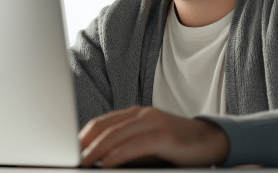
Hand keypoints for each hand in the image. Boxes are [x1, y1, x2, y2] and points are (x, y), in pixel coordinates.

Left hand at [79, 105, 229, 167]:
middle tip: (70, 158)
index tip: (70, 150)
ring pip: (118, 134)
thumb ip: (126, 145)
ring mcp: (155, 122)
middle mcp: (143, 114)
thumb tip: (99, 158)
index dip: (84, 135)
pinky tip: (106, 163)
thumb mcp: (147, 142)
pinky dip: (118, 154)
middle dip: (85, 143)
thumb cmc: (174, 144)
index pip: (103, 122)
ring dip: (97, 149)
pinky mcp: (165, 136)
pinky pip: (136, 145)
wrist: (208, 139)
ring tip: (83, 162)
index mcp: (136, 114)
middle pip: (106, 126)